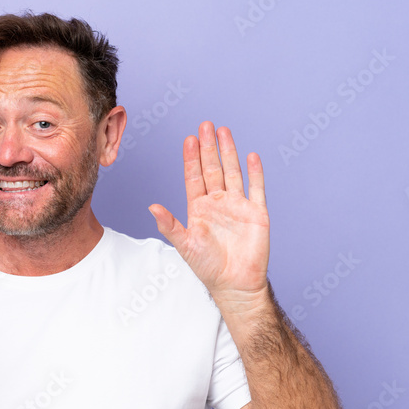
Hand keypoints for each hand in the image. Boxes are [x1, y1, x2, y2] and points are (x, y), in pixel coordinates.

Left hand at [149, 122, 269, 313]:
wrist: (235, 283)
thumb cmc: (208, 267)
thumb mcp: (184, 244)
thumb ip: (169, 225)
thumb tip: (151, 207)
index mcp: (199, 209)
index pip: (194, 177)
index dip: (191, 159)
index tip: (188, 139)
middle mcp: (218, 203)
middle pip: (213, 169)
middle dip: (208, 148)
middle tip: (205, 125)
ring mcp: (238, 206)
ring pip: (233, 173)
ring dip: (229, 153)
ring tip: (224, 132)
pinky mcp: (256, 213)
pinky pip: (256, 188)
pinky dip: (255, 172)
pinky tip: (251, 156)